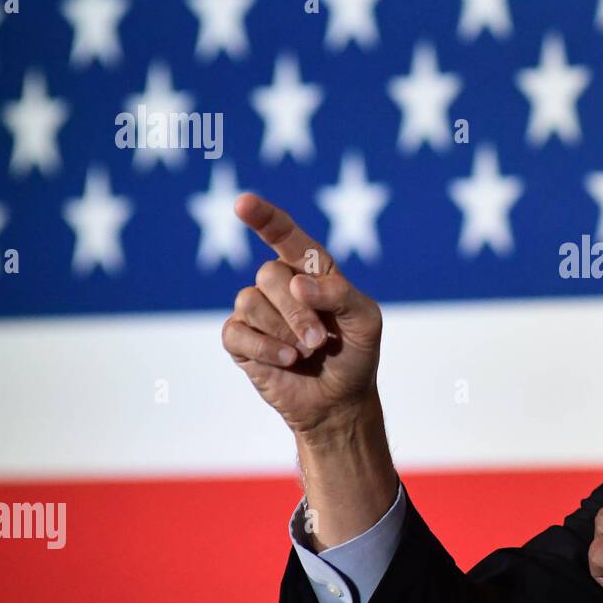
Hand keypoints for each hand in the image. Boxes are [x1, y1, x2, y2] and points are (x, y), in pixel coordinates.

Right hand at [222, 193, 383, 438]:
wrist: (340, 399)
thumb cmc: (355, 353)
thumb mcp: (365, 320)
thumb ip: (339, 294)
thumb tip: (298, 284)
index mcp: (311, 269)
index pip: (285, 234)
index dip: (264, 217)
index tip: (243, 203)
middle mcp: (279, 284)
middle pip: (270, 275)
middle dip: (298, 311)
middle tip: (319, 340)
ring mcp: (256, 310)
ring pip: (251, 302)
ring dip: (285, 333)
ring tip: (306, 352)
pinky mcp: (239, 339)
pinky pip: (237, 332)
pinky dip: (266, 349)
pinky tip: (287, 361)